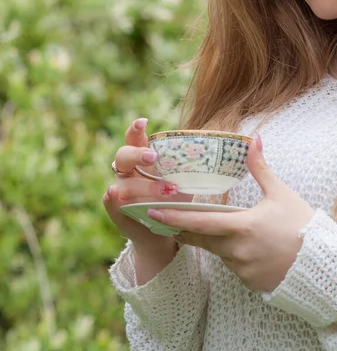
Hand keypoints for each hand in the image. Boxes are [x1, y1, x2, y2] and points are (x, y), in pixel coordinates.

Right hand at [102, 118, 191, 252]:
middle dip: (138, 155)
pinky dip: (111, 199)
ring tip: (168, 189)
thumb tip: (211, 148)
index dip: (135, 129)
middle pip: (124, 156)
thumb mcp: (182, 177)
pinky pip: (111, 204)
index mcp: (140, 159)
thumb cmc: (175, 196)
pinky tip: (112, 193)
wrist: (165, 229)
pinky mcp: (118, 212)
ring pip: (125, 184)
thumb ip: (187, 164)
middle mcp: (127, 172)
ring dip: (144, 185)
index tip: (143, 121)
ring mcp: (121, 191)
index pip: (134, 139)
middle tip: (153, 157)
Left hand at [147, 135, 315, 291]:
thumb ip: (261, 168)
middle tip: (166, 221)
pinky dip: (233, 255)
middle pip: (201, 239)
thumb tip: (254, 139)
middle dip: (183, 230)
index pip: (198, 223)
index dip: (173, 218)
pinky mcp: (250, 282)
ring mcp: (242, 269)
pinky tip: (248, 247)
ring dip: (213, 241)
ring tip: (217, 229)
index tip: (152, 213)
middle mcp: (237, 251)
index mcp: (242, 227)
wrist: (323, 265)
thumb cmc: (303, 225)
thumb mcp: (281, 193)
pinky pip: (233, 266)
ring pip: (218, 252)